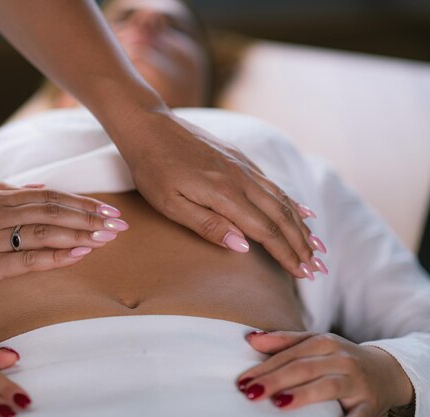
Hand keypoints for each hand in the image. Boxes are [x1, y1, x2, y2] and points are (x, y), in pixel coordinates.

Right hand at [0, 184, 127, 293]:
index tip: (107, 209)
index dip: (80, 202)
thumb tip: (40, 186)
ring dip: (79, 234)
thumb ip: (3, 189)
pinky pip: (24, 261)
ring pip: (43, 233)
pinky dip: (53, 257)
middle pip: (52, 212)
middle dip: (89, 217)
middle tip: (119, 224)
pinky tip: (77, 255)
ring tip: (107, 237)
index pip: (49, 197)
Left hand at [116, 109, 324, 278]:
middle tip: (315, 267)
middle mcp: (241, 178)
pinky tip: (299, 210)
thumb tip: (242, 246)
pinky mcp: (238, 158)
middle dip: (300, 244)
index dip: (285, 254)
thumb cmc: (152, 168)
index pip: (265, 230)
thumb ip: (207, 225)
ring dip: (300, 224)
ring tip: (314, 244)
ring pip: (281, 199)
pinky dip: (290, 201)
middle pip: (280, 216)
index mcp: (225, 194)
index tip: (302, 273)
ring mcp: (242, 166)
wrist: (148, 126)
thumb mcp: (170, 204)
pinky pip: (272, 183)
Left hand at [236, 331, 414, 415]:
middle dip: (275, 380)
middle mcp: (341, 359)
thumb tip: (251, 339)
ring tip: (279, 403)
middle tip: (251, 392)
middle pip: (303, 368)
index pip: (289, 355)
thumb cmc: (339, 359)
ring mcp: (356, 382)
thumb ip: (284, 342)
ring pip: (327, 386)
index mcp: (325, 342)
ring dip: (302, 395)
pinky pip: (356, 416)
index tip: (242, 381)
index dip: (264, 368)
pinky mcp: (370, 405)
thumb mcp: (315, 344)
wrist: (388, 372)